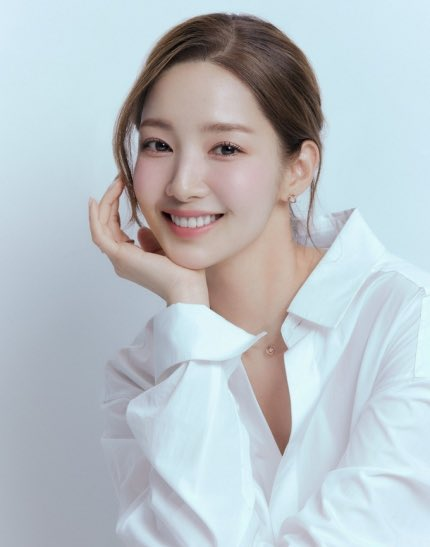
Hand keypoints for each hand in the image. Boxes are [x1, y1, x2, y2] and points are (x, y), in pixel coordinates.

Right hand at [88, 177, 209, 305]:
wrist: (187, 288)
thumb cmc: (183, 273)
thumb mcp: (165, 249)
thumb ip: (151, 240)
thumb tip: (141, 230)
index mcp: (131, 259)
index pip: (115, 229)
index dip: (116, 207)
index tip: (123, 187)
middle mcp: (121, 260)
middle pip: (106, 225)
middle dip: (110, 200)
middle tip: (118, 179)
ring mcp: (118, 259)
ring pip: (101, 226)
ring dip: (105, 202)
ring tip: (115, 183)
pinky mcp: (119, 256)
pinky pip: (99, 234)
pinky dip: (95, 217)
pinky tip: (96, 200)